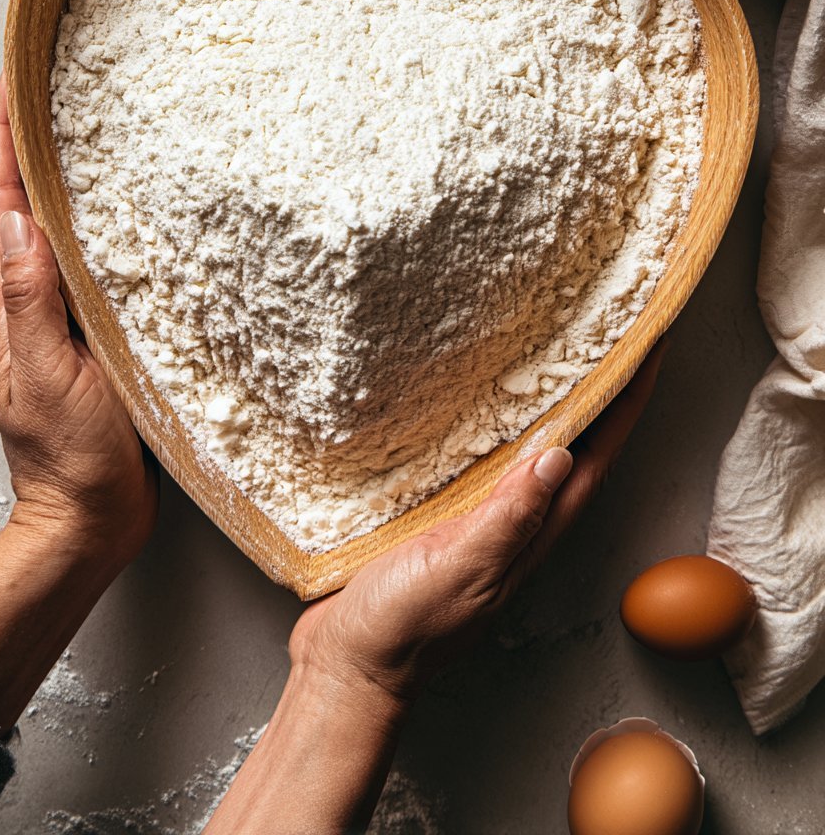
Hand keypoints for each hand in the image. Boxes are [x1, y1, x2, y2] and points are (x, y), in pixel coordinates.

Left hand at [0, 76, 159, 738]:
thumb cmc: (69, 460)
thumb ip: (32, 302)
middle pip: (20, 200)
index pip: (1, 202)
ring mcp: (59, 316)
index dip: (6, 137)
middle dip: (29, 137)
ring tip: (86, 125)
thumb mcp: (48, 377)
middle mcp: (29, 300)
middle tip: (52, 83)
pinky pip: (87, 261)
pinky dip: (94, 221)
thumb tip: (19, 222)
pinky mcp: (92, 334)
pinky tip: (122, 210)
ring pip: (53, 226)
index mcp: (11, 302)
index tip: (17, 80)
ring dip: (59, 171)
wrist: (85, 521)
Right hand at [291, 342, 664, 708]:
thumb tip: (559, 456)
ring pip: (528, 447)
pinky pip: (481, 457)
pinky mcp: (440, 514)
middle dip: (599, 390)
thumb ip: (507, 518)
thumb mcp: (458, 568)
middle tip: (610, 330)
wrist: (347, 665)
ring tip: (557, 347)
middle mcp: (515, 524)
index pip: (595, 458)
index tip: (650, 348)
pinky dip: (492, 423)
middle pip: (573, 446)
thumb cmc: (403, 628)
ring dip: (549, 400)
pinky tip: (478, 400)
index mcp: (530, 536)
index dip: (627, 402)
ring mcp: (479, 520)